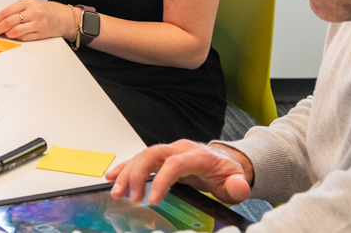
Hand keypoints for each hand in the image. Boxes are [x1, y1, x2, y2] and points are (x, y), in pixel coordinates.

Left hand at [0, 0, 76, 41]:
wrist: (65, 17)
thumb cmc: (46, 10)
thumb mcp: (31, 4)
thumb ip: (17, 10)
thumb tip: (0, 19)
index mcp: (28, 2)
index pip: (7, 11)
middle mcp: (33, 12)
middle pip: (9, 22)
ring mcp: (38, 23)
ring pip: (16, 31)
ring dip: (7, 34)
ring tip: (6, 34)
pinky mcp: (41, 33)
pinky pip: (24, 37)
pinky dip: (17, 38)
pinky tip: (15, 36)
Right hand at [106, 140, 253, 205]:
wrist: (226, 161)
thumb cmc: (228, 173)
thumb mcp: (237, 182)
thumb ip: (238, 185)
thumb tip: (239, 186)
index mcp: (197, 156)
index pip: (174, 164)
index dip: (161, 180)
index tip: (152, 200)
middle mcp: (179, 149)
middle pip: (151, 155)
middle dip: (136, 175)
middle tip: (130, 196)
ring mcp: (168, 150)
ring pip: (141, 156)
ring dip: (126, 172)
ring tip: (116, 191)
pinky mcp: (161, 156)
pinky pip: (139, 158)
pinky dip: (124, 167)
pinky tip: (111, 176)